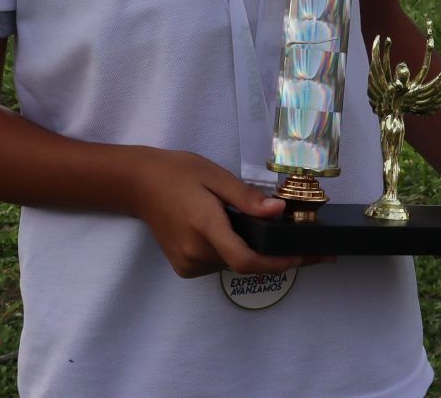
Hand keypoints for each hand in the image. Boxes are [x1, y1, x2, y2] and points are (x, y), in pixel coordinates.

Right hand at [123, 147, 332, 279]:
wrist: (139, 185)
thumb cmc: (178, 173)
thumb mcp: (215, 175)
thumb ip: (246, 197)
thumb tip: (279, 212)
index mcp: (205, 226)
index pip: (245, 260)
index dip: (277, 263)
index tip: (302, 256)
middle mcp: (195, 252)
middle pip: (244, 263)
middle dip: (271, 254)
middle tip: (296, 240)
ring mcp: (187, 263)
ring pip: (232, 265)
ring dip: (250, 252)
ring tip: (263, 232)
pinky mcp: (184, 268)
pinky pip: (219, 265)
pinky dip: (232, 253)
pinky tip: (233, 234)